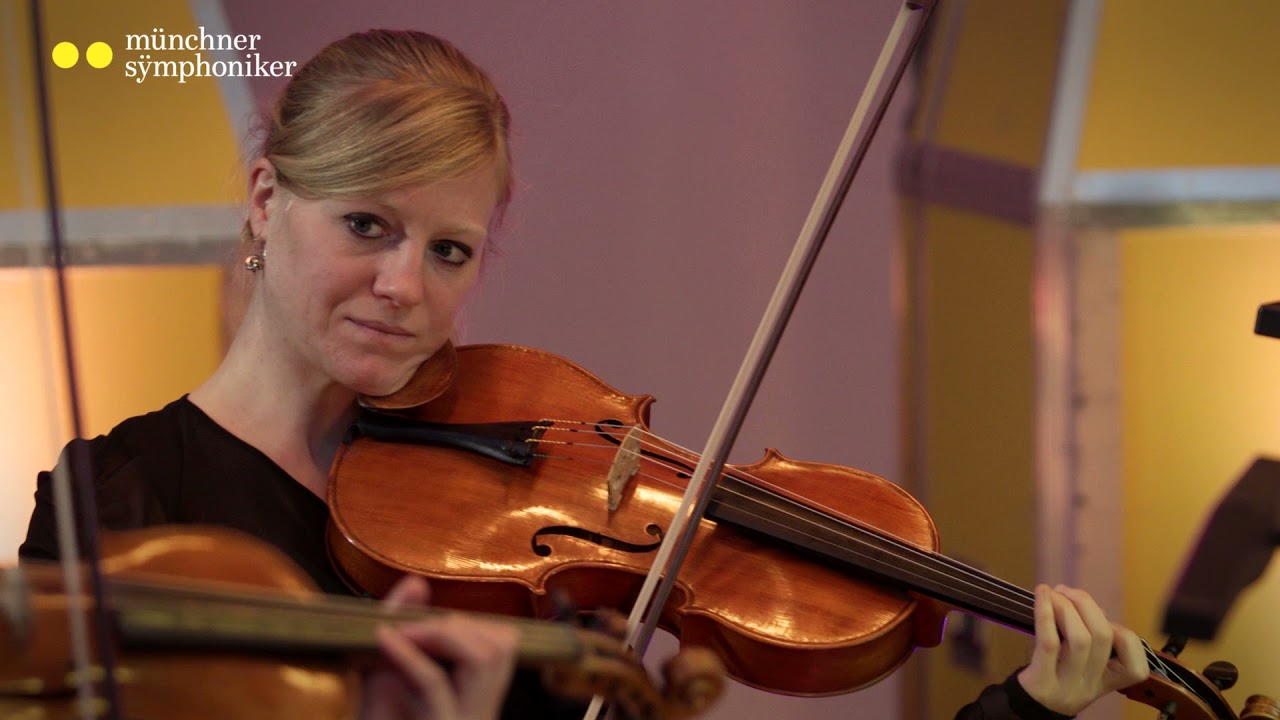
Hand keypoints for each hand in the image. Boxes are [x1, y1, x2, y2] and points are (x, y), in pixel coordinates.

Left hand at [360, 575, 518, 719]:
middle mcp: (479, 711)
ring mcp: (463, 719)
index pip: (503, 643)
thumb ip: (403, 628)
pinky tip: (385, 640)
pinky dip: (410, 654)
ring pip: (484, 659)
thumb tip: (417, 583)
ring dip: (442, 634)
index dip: (470, 623)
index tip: (424, 625)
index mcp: (476, 699)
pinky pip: (434, 683)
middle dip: (459, 623)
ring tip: (402, 634)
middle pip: (502, 645)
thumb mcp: (386, 674)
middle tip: (415, 629)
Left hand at [1016, 584, 1148, 715]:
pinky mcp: (1042, 679)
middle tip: (1067, 591)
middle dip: (1087, 605)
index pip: (1136, 666)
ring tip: (1054, 594)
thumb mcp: (1085, 666)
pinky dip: (1045, 613)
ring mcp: (1067, 683)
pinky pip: (1048, 642)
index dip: (1125, 636)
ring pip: (1080, 639)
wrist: (1030, 707)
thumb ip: (1094, 640)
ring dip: (1067, 607)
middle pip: (1103, 638)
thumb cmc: (1058, 675)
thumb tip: (1084, 604)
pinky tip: (1042, 594)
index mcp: (1107, 681)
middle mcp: (1091, 684)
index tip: (1103, 619)